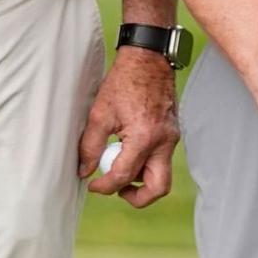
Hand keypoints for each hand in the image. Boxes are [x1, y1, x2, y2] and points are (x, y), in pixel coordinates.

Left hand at [81, 45, 180, 206]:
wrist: (148, 59)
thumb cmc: (125, 81)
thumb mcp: (100, 114)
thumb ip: (90, 146)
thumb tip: (85, 171)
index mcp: (144, 138)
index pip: (124, 176)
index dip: (105, 186)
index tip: (93, 185)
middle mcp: (163, 142)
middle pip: (158, 188)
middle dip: (137, 197)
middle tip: (117, 191)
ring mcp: (171, 138)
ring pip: (161, 175)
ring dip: (140, 178)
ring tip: (118, 164)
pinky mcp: (172, 133)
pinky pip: (160, 159)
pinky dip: (144, 162)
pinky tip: (127, 149)